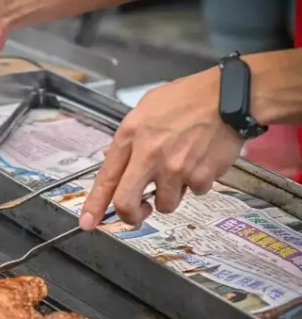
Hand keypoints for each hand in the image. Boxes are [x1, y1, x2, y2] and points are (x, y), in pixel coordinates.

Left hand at [79, 67, 244, 229]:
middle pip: (126, 203)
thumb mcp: (146, 108)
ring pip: (165, 204)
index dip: (95, 204)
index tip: (88, 222)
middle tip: (138, 213)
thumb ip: (130, 138)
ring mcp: (175, 168)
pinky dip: (197, 183)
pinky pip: (194, 192)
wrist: (231, 96)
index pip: (106, 178)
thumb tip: (114, 161)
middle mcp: (149, 155)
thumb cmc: (188, 98)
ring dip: (171, 195)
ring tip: (180, 171)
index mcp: (130, 136)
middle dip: (130, 216)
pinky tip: (201, 161)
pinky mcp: (200, 176)